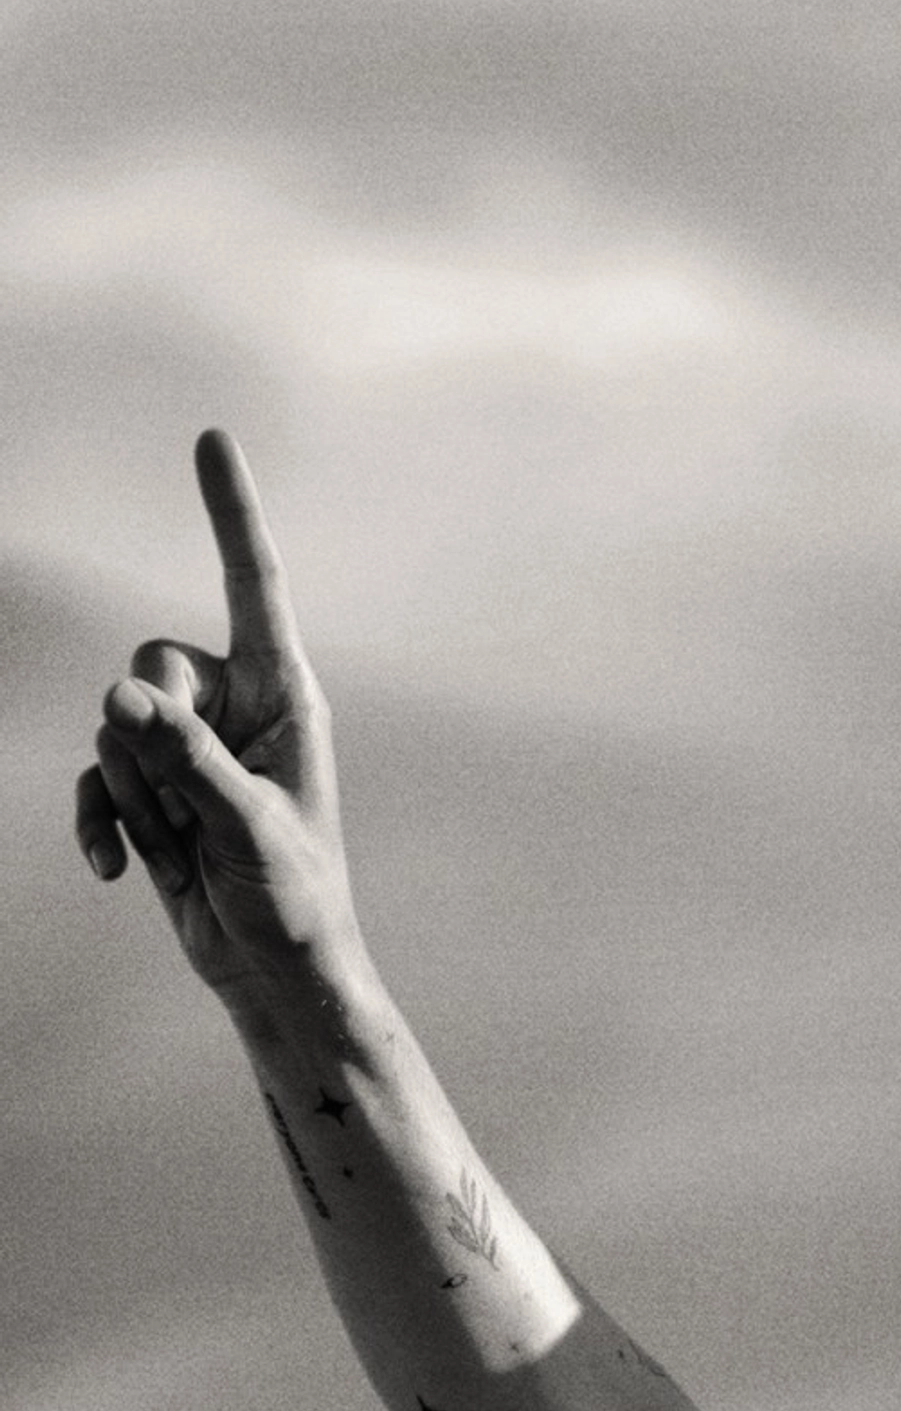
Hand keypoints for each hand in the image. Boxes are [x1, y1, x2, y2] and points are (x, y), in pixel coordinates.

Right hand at [74, 429, 357, 1008]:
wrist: (274, 974)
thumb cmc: (292, 901)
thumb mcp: (244, 826)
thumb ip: (184, 758)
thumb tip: (117, 698)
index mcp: (286, 696)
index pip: (252, 585)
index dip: (229, 512)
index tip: (211, 436)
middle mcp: (237, 707)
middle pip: (152, 664)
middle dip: (155, 740)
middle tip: (195, 812)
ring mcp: (191, 746)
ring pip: (114, 725)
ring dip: (138, 796)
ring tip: (188, 847)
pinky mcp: (154, 787)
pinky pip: (97, 773)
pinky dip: (101, 821)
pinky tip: (120, 872)